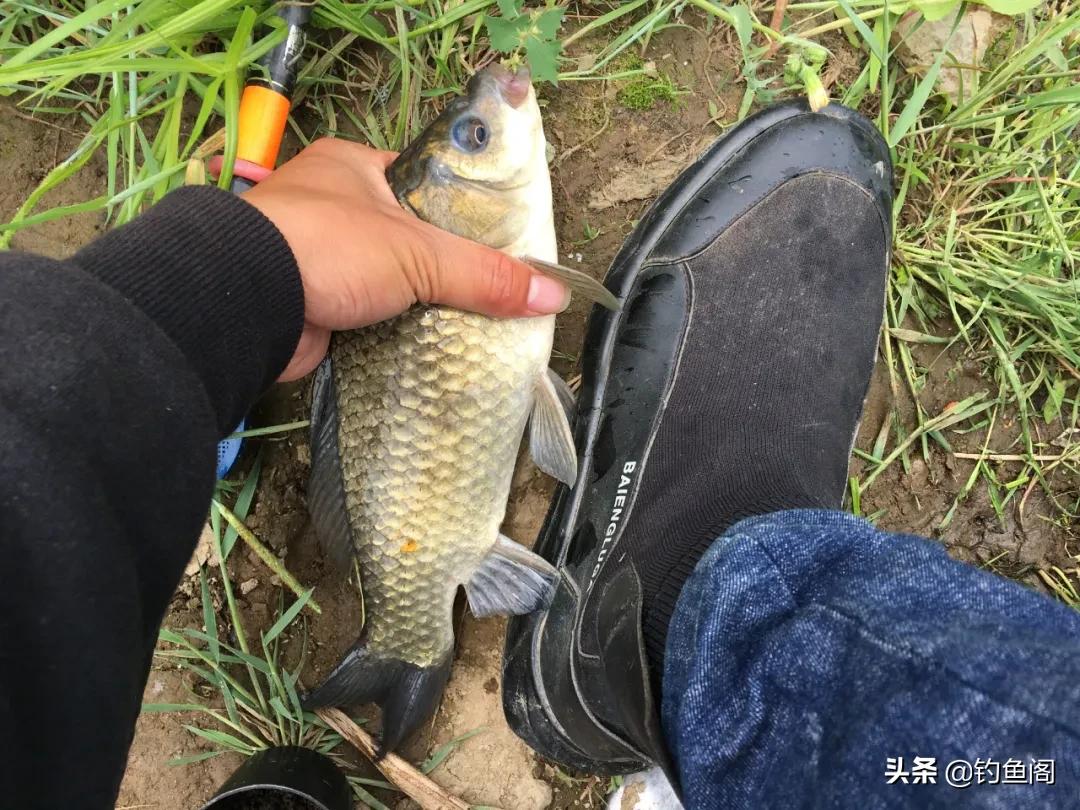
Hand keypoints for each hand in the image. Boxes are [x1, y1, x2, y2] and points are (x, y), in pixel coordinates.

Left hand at [242, 138, 568, 381]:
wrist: (246, 304)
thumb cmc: (329, 247)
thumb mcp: (418, 253)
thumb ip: (484, 274)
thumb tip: (553, 294)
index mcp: (353, 167)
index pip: (423, 184)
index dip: (461, 212)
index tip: (497, 241)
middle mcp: (332, 205)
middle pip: (407, 237)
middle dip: (440, 266)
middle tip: (489, 290)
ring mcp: (316, 256)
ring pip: (385, 279)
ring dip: (415, 302)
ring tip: (468, 322)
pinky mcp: (311, 303)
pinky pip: (365, 315)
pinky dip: (390, 330)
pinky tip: (426, 345)